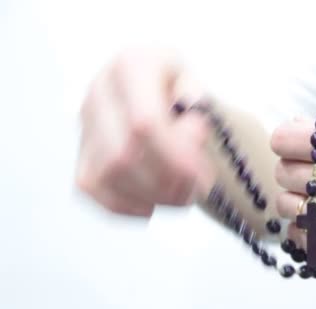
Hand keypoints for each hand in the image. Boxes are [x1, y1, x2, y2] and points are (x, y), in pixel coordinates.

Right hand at [77, 48, 214, 216]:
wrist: (163, 94)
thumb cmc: (183, 90)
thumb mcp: (199, 86)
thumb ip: (197, 103)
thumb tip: (192, 118)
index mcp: (132, 66)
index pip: (145, 122)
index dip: (174, 157)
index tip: (202, 177)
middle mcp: (100, 91)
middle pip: (123, 154)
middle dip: (165, 182)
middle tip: (199, 189)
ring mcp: (85, 124)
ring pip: (107, 175)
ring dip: (152, 196)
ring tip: (184, 195)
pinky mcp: (82, 153)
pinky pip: (93, 188)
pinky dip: (127, 204)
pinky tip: (155, 203)